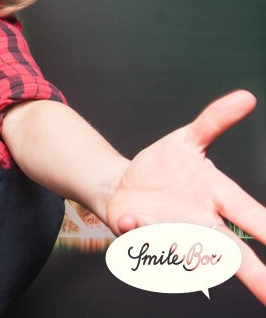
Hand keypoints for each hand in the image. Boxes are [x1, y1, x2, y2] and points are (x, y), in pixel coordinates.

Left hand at [106, 90, 265, 303]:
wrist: (120, 184)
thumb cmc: (162, 167)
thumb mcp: (187, 138)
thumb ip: (214, 121)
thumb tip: (245, 97)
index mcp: (217, 198)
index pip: (250, 215)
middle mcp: (200, 222)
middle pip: (232, 253)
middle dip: (254, 275)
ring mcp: (172, 233)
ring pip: (187, 251)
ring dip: (182, 248)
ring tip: (180, 246)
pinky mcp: (142, 235)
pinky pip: (144, 238)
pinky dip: (138, 230)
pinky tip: (132, 220)